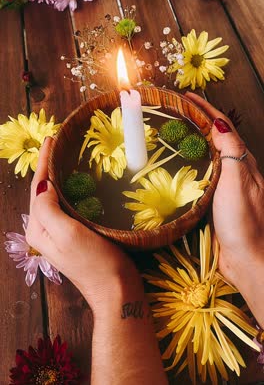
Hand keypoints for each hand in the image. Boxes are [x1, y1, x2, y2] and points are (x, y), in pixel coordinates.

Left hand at [26, 138, 139, 308]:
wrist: (116, 291)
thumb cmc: (94, 262)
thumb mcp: (67, 233)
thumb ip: (48, 209)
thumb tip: (44, 185)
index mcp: (39, 229)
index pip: (37, 188)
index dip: (42, 162)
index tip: (50, 140)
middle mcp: (45, 231)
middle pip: (43, 192)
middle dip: (47, 167)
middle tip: (56, 144)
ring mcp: (60, 235)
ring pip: (54, 198)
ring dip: (57, 177)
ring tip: (63, 158)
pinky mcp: (76, 236)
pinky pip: (68, 206)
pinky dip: (69, 190)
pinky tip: (77, 183)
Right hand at [186, 93, 263, 324]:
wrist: (247, 258)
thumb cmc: (244, 221)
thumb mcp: (238, 182)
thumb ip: (230, 152)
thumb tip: (218, 122)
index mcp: (242, 161)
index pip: (222, 126)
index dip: (205, 108)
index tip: (186, 96)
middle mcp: (235, 169)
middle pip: (214, 136)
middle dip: (196, 119)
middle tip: (173, 110)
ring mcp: (224, 184)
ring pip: (206, 154)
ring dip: (191, 138)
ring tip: (170, 130)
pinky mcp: (213, 199)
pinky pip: (199, 173)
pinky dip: (187, 161)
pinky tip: (175, 164)